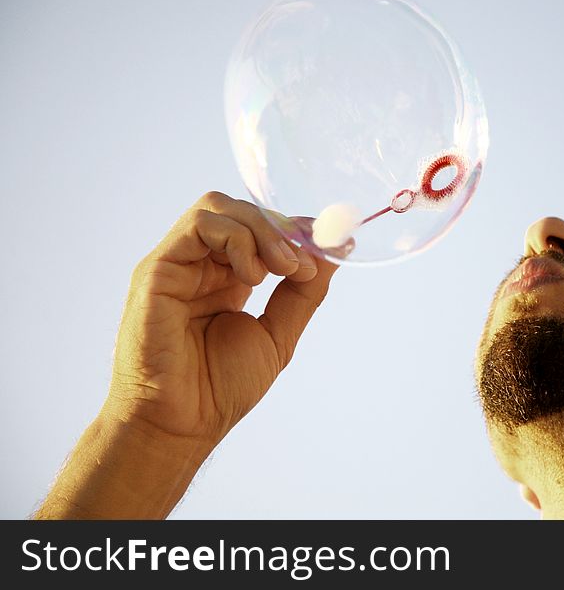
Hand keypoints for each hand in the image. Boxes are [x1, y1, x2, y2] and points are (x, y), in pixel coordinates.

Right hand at [106, 191, 338, 447]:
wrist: (182, 423)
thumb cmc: (220, 388)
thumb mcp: (278, 333)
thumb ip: (303, 291)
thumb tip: (337, 249)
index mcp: (226, 278)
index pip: (259, 228)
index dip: (294, 229)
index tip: (330, 243)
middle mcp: (200, 265)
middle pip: (240, 211)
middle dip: (280, 228)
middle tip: (304, 263)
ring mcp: (177, 264)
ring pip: (219, 208)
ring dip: (262, 230)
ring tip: (283, 269)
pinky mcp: (158, 269)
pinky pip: (198, 225)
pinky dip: (237, 239)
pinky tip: (253, 276)